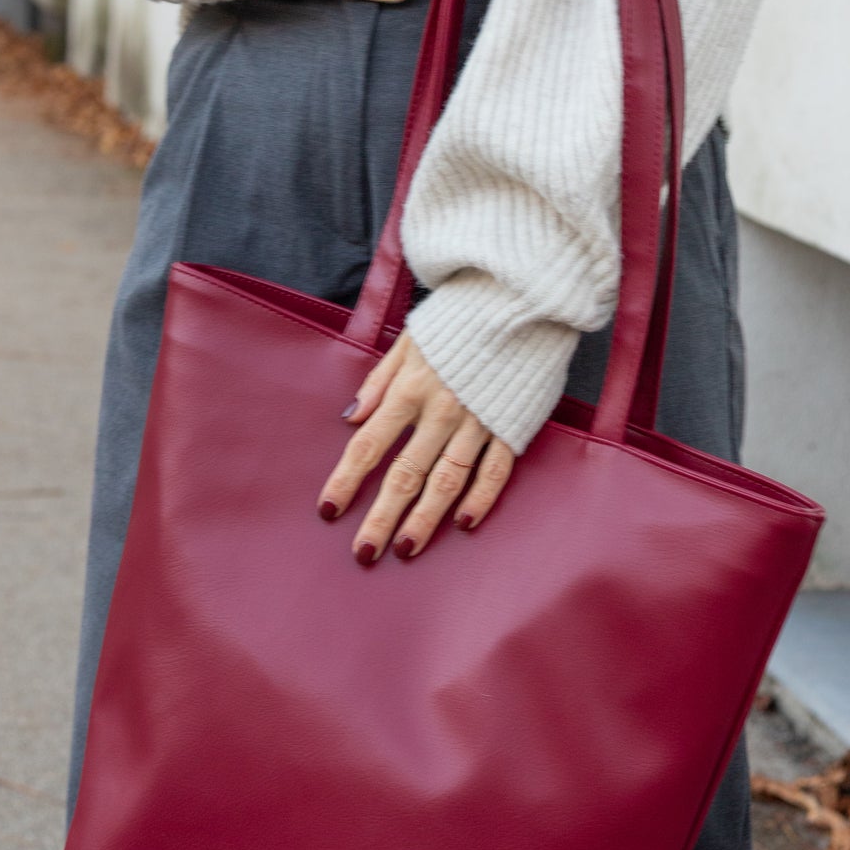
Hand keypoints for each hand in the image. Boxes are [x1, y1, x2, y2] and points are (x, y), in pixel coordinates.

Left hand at [317, 332, 515, 563]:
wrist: (519, 297)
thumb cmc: (459, 317)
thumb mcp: (409, 340)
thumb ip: (380, 380)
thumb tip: (351, 417)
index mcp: (410, 388)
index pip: (370, 444)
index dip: (347, 480)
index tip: (329, 510)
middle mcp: (441, 411)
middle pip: (405, 473)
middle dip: (382, 516)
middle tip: (365, 552)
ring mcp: (478, 421)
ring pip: (447, 480)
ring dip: (426, 517)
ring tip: (407, 547)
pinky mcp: (512, 425)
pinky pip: (495, 470)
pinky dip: (480, 498)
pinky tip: (463, 523)